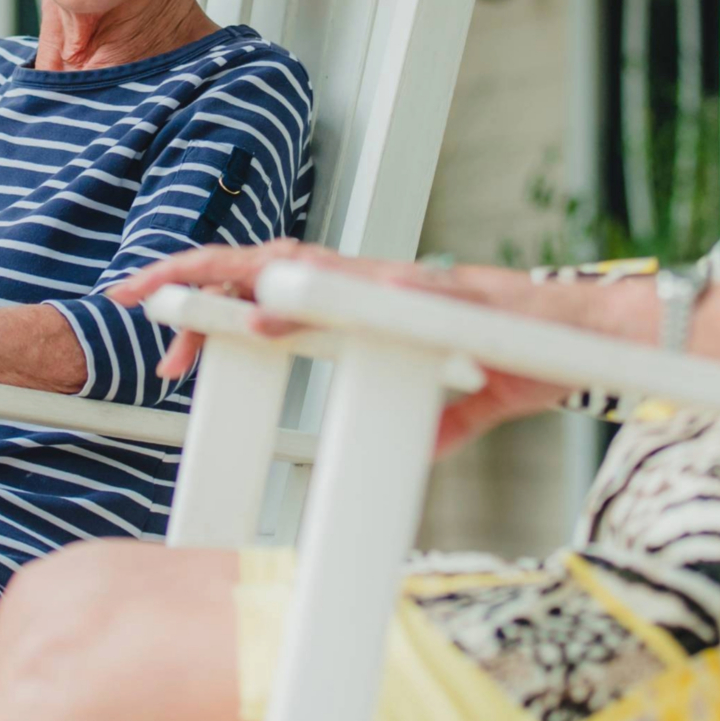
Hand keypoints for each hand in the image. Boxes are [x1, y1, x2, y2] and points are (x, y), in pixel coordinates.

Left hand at [114, 241, 570, 454]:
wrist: (591, 341)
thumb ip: (423, 420)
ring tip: (170, 297)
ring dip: (228, 280)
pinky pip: (357, 298)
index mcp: (370, 302)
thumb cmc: (527, 359)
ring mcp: (400, 285)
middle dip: (192, 274)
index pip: (276, 290)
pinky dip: (307, 306)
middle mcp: (376, 282)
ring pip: (298, 267)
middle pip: (267, 266)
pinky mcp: (432, 298)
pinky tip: (263, 319)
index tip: (157, 321)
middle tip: (128, 295)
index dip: (214, 297)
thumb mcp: (458, 404)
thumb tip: (398, 454)